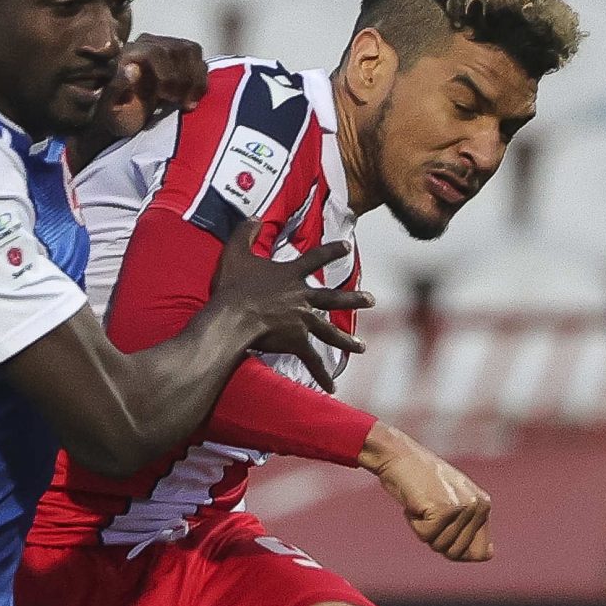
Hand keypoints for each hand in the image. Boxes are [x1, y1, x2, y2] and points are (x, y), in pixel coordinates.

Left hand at [119, 33, 207, 126]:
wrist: (123, 113)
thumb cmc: (117, 112)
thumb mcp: (109, 108)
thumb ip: (116, 89)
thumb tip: (132, 70)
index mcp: (129, 53)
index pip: (155, 52)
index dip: (167, 74)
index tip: (167, 96)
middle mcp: (148, 43)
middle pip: (178, 49)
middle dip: (183, 79)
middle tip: (176, 102)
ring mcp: (165, 47)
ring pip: (191, 52)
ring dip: (194, 80)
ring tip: (184, 102)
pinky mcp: (179, 56)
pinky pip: (198, 59)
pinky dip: (200, 80)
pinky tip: (190, 98)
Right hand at [212, 222, 370, 376]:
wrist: (234, 316)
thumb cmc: (233, 286)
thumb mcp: (236, 252)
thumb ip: (245, 232)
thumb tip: (253, 217)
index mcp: (290, 274)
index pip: (316, 258)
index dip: (332, 251)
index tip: (346, 246)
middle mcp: (302, 296)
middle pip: (334, 297)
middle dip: (354, 298)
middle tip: (371, 300)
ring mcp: (302, 320)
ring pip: (330, 331)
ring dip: (347, 340)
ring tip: (362, 347)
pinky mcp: (296, 342)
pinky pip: (312, 361)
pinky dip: (322, 375)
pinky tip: (332, 388)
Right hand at [362, 423, 492, 561]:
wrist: (399, 456)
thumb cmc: (421, 481)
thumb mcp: (453, 501)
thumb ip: (470, 527)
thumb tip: (488, 555)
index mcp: (484, 505)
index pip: (481, 552)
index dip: (459, 551)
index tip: (444, 530)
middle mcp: (478, 506)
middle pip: (457, 552)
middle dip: (438, 538)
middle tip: (429, 513)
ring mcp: (462, 507)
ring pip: (440, 545)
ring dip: (424, 529)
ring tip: (423, 505)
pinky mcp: (443, 509)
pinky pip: (426, 536)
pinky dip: (414, 523)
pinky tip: (415, 504)